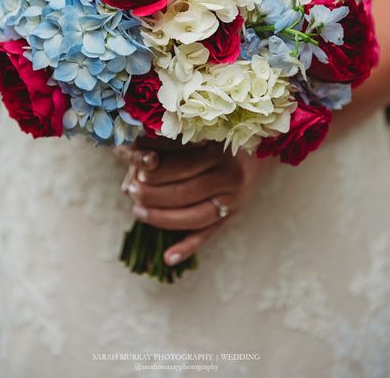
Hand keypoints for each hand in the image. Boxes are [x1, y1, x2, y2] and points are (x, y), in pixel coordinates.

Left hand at [114, 137, 267, 266]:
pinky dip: (187, 248)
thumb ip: (171, 142)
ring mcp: (233, 201)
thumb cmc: (220, 136)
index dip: (155, 171)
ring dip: (161, 219)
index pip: (180, 166)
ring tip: (138, 212)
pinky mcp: (232, 216)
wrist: (257, 150)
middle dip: (152, 195)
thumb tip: (136, 153)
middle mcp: (229, 177)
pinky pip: (208, 235)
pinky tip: (167, 257)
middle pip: (184, 193)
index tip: (136, 170)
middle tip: (132, 191)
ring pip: (193, 217)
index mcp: (219, 152)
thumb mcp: (200, 132)